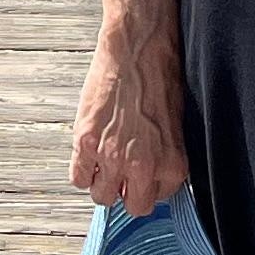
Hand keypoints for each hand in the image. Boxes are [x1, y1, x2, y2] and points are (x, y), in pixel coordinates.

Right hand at [70, 9, 188, 217]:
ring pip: (102, 196)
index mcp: (172, 165)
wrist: (138, 47)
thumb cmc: (160, 76)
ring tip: (106, 159)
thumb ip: (164, 156)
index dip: (149, 185)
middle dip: (127, 191)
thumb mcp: (176, 125)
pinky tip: (89, 152)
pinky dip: (82, 169)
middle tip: (123, 171)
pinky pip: (78, 177)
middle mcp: (143, 167)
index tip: (143, 173)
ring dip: (103, 181)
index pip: (159, 200)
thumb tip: (152, 176)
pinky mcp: (86, 142)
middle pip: (132, 207)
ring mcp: (112, 157)